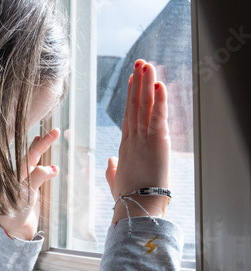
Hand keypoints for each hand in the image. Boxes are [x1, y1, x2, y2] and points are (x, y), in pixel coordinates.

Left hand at [0, 128, 59, 239]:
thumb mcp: (26, 194)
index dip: (43, 142)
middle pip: (32, 155)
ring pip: (34, 162)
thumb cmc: (15, 212)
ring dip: (40, 152)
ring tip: (43, 140)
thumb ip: (37, 177)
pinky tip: (48, 165)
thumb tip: (52, 167)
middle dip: (42, 143)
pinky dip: (44, 166)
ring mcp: (25, 183)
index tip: (55, 132)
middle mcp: (20, 175)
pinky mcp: (30, 191)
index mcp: (17, 173)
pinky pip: (38, 174)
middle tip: (54, 131)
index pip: (32, 153)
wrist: (15, 230)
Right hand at [106, 60, 170, 222]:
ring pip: (145, 106)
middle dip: (137, 83)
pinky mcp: (157, 142)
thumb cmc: (127, 197)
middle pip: (135, 105)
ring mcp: (143, 138)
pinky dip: (159, 100)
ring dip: (146, 84)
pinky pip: (158, 117)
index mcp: (125, 146)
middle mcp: (132, 138)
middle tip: (139, 64)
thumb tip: (111, 162)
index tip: (132, 81)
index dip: (131, 96)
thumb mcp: (116, 182)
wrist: (137, 207)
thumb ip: (113, 170)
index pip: (129, 115)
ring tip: (146, 65)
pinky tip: (160, 85)